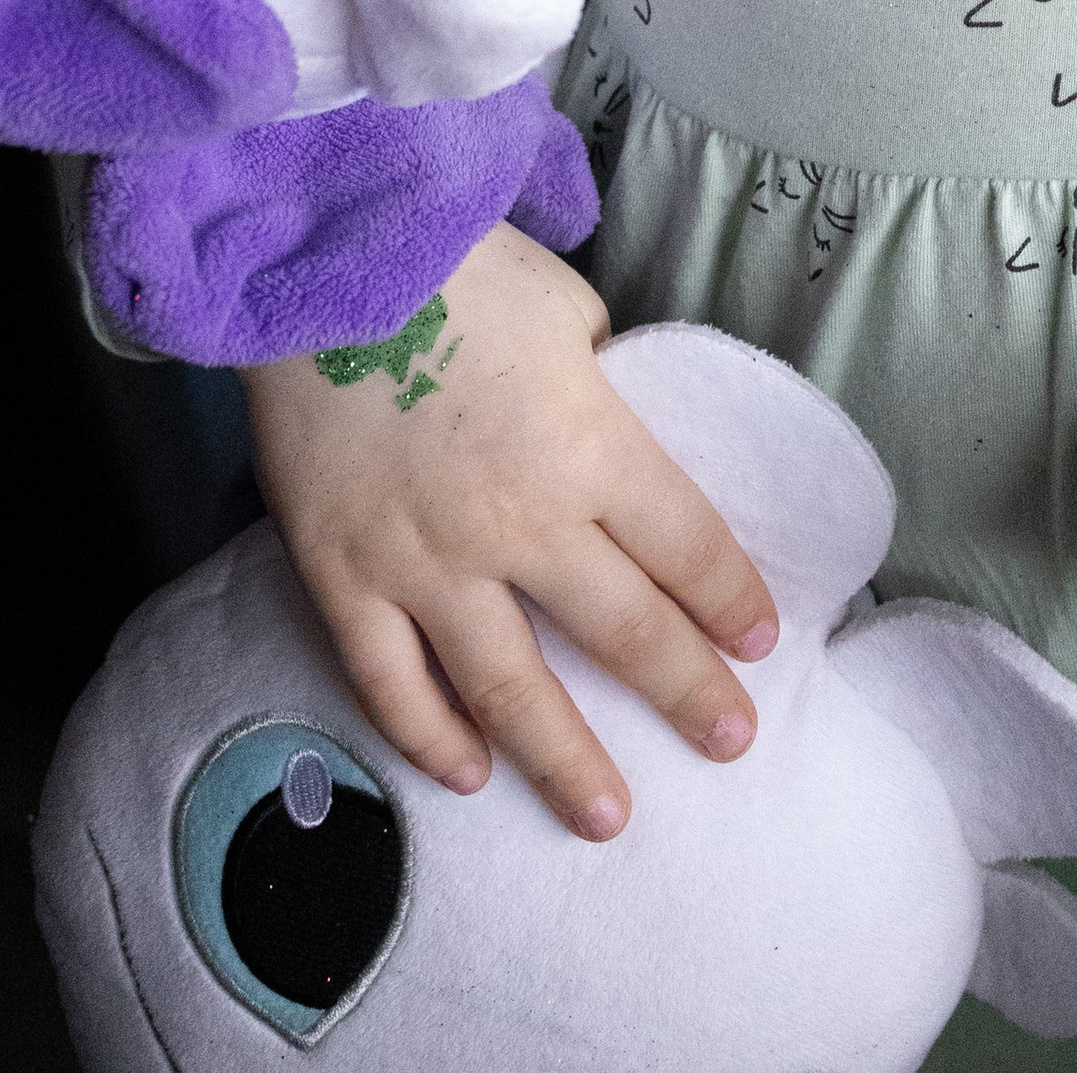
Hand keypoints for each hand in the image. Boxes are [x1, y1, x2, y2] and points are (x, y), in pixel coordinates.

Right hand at [243, 222, 778, 838]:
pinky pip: (391, 682)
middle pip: (623, 631)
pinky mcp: (343, 576)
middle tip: (729, 742)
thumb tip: (604, 428)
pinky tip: (468, 775)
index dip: (728, 599)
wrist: (319, 258)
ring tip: (608, 817)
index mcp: (590, 445)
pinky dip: (429, 738)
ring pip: (511, 690)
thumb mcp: (565, 307)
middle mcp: (520, 522)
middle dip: (686, 693)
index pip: (685, 546)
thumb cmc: (455, 264)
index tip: (756, 643)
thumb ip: (596, 384)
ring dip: (566, 761)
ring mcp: (426, 561)